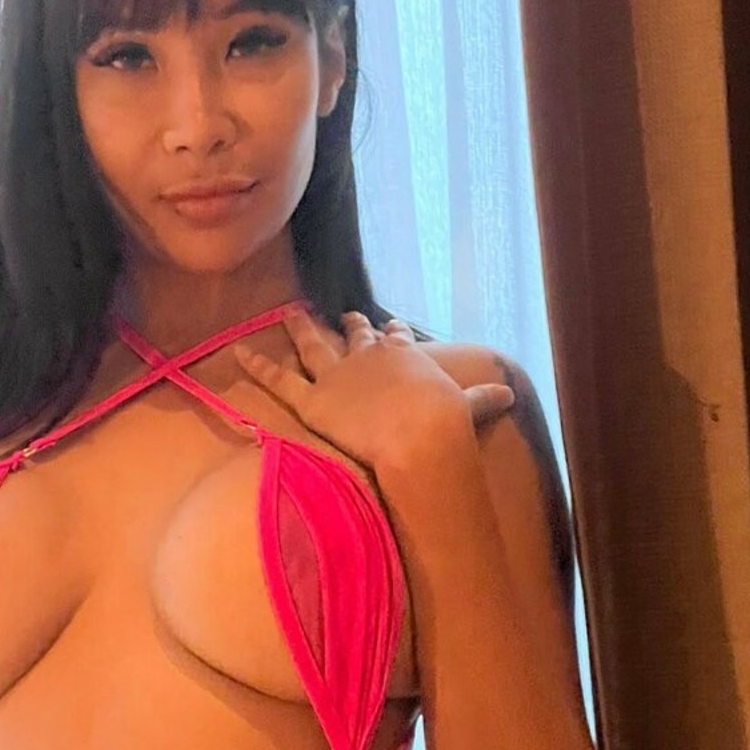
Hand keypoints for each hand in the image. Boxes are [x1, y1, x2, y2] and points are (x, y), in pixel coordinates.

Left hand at [233, 305, 514, 470]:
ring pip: (313, 346)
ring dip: (299, 330)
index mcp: (405, 355)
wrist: (419, 435)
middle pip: (356, 335)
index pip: (396, 339)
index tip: (389, 328)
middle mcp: (369, 356)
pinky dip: (258, 367)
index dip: (391, 335)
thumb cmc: (446, 425)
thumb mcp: (470, 407)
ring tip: (288, 314)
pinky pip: (279, 381)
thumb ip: (483, 400)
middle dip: (351, 325)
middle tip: (345, 315)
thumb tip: (510, 394)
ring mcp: (338, 375)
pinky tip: (238, 353)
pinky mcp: (313, 400)